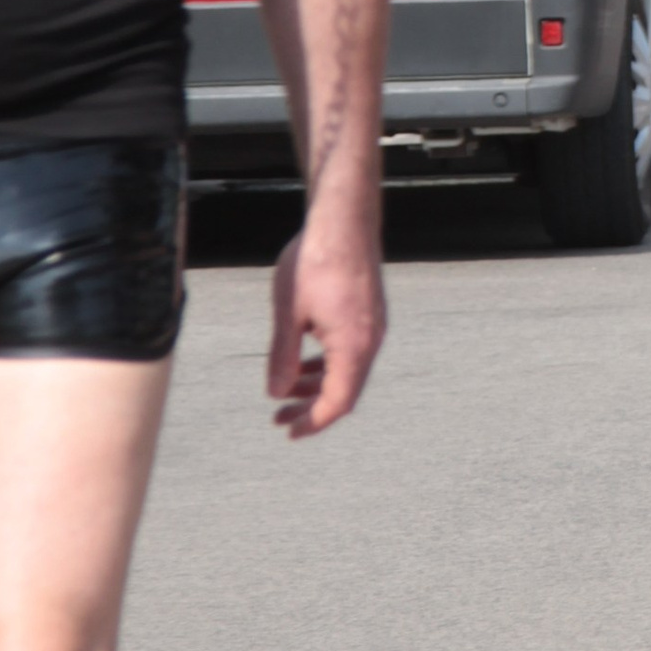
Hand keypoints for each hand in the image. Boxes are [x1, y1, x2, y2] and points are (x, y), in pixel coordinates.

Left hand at [267, 206, 385, 439]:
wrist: (343, 218)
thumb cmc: (317, 258)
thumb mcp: (288, 313)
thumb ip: (283, 357)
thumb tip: (277, 391)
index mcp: (354, 345)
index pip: (338, 402)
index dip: (313, 422)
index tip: (290, 431)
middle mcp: (370, 340)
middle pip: (344, 390)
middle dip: (310, 406)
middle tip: (280, 417)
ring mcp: (372, 326)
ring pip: (346, 370)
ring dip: (316, 384)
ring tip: (285, 388)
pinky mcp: (368, 313)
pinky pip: (349, 350)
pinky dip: (326, 362)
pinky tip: (302, 357)